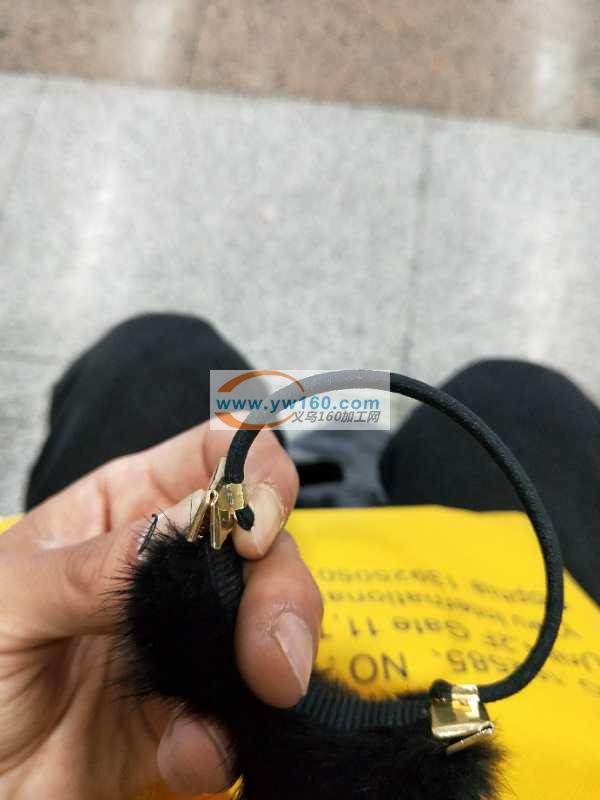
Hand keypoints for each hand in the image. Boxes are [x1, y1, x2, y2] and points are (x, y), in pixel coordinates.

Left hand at [0, 424, 321, 797]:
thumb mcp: (7, 601)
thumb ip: (97, 564)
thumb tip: (195, 520)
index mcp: (121, 511)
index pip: (213, 455)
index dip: (253, 471)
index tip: (256, 526)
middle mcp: (167, 567)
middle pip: (263, 541)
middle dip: (282, 585)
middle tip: (271, 642)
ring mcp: (186, 640)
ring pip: (273, 619)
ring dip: (282, 652)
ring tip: (262, 689)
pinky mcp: (193, 713)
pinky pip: (242, 713)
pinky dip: (230, 734)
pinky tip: (190, 751)